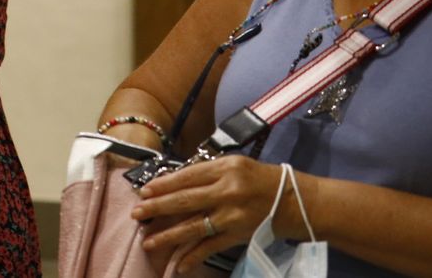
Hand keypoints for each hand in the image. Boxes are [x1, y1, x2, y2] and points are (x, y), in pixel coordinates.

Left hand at [131, 155, 290, 269]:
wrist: (295, 201)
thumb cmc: (260, 179)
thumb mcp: (234, 165)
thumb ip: (207, 173)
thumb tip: (173, 183)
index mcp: (225, 169)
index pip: (187, 176)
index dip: (163, 184)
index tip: (143, 190)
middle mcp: (228, 191)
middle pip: (186, 200)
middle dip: (158, 208)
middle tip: (137, 213)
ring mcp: (233, 216)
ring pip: (195, 227)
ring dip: (169, 236)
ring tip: (147, 241)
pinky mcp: (239, 235)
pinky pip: (211, 247)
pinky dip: (194, 257)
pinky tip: (178, 265)